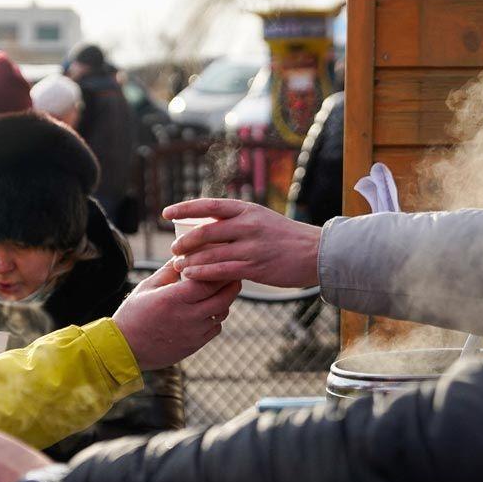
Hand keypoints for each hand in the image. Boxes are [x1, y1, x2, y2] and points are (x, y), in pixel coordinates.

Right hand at [112, 261, 239, 369]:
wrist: (126, 349)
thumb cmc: (133, 314)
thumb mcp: (147, 287)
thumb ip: (168, 271)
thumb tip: (184, 255)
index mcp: (172, 298)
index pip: (207, 281)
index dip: (219, 271)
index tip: (224, 262)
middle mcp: (186, 316)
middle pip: (222, 298)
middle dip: (231, 284)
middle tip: (233, 275)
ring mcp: (192, 333)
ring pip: (222, 313)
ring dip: (224, 301)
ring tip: (219, 291)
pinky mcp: (194, 345)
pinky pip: (215, 328)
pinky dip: (216, 317)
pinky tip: (209, 310)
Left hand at [164, 198, 321, 287]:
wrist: (316, 252)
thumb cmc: (286, 238)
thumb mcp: (261, 219)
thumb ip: (237, 221)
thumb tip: (208, 225)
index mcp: (247, 209)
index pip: (209, 205)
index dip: (185, 208)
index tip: (166, 213)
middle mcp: (247, 225)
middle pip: (205, 231)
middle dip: (184, 241)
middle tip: (174, 248)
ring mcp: (251, 246)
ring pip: (210, 253)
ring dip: (190, 260)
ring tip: (178, 265)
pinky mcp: (255, 267)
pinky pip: (220, 270)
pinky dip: (202, 273)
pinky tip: (191, 276)